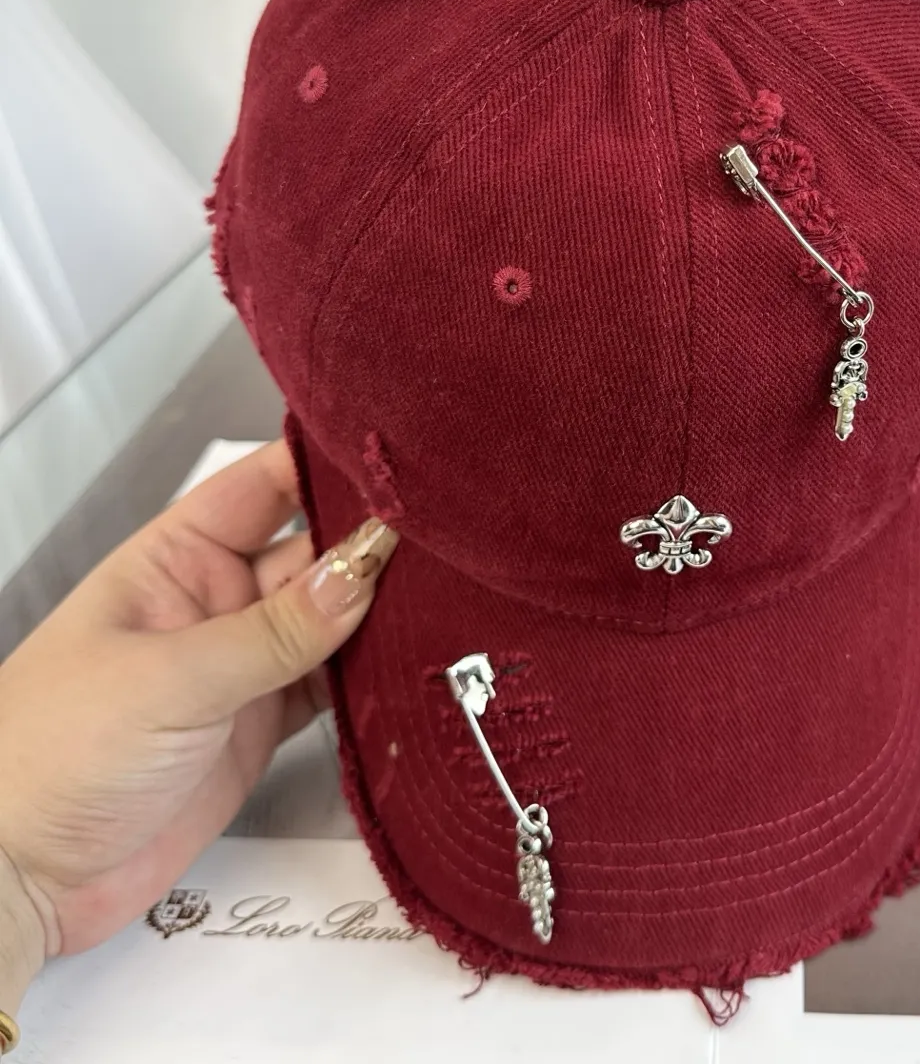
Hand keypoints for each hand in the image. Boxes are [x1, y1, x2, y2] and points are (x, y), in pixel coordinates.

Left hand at [0, 442, 395, 999]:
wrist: (19, 880)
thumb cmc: (52, 754)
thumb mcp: (170, 679)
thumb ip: (274, 631)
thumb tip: (363, 572)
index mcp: (177, 558)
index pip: (267, 485)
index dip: (330, 466)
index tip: (402, 465)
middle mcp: (216, 601)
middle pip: (314, 553)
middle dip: (375, 546)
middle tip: (449, 543)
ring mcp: (243, 666)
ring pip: (333, 621)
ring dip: (382, 615)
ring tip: (451, 600)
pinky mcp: (262, 726)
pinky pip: (334, 687)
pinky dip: (373, 680)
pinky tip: (413, 667)